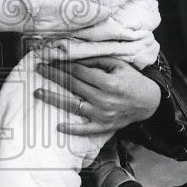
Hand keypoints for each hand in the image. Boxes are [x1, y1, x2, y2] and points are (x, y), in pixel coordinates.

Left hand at [34, 56, 161, 136]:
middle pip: (73, 85)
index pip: (79, 71)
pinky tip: (59, 126)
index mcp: (108, 82)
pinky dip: (73, 129)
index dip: (63, 64)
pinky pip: (86, 129)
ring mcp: (102, 114)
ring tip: (38, 92)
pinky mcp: (104, 126)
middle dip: (54, 76)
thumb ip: (97, 60)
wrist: (148, 102)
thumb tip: (74, 56)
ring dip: (54, 99)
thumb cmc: (131, 80)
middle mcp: (104, 99)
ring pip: (73, 106)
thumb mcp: (118, 64)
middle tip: (38, 69)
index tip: (50, 60)